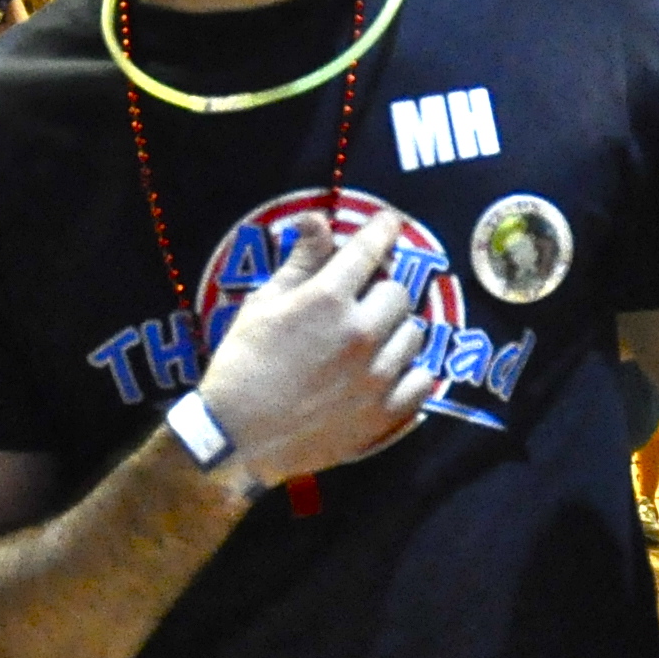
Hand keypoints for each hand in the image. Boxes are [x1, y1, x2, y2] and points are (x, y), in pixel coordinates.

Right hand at [196, 210, 433, 488]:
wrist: (236, 438)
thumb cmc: (241, 365)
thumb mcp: (262, 305)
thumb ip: (299, 262)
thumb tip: (317, 219)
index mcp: (327, 300)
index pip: (369, 251)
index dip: (382, 229)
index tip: (390, 221)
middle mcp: (361, 333)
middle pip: (399, 293)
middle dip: (381, 291)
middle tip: (362, 303)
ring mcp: (378, 376)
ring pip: (415, 335)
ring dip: (396, 330)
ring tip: (373, 340)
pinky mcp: (385, 414)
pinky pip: (422, 381)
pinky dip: (412, 372)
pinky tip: (392, 372)